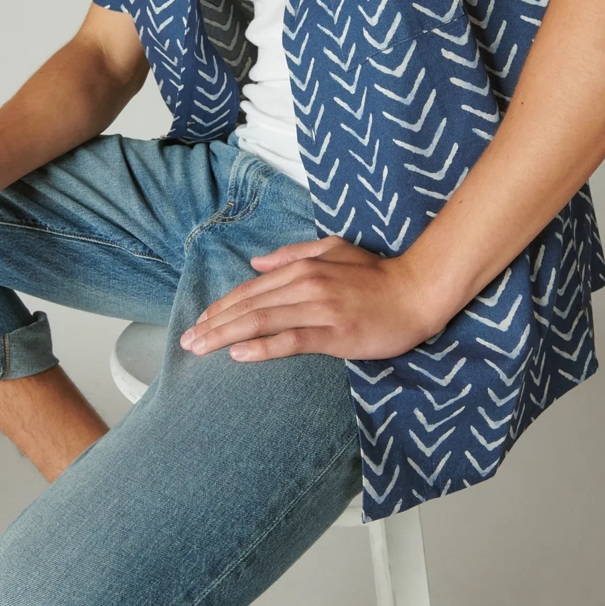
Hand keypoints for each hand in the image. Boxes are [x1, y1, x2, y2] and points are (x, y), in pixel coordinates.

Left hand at [179, 235, 445, 362]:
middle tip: (186, 341)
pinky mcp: (334, 333)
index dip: (221, 306)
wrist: (417, 292)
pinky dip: (262, 347)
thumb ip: (294, 255)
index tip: (199, 322)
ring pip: (262, 322)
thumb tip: (257, 263)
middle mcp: (306, 284)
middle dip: (213, 324)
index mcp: (304, 267)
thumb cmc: (377, 274)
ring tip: (200, 349)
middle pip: (249, 306)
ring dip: (225, 336)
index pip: (251, 290)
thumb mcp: (334, 250)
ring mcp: (319, 309)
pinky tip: (239, 355)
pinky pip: (291, 341)